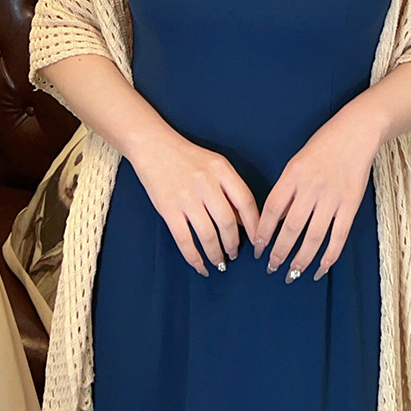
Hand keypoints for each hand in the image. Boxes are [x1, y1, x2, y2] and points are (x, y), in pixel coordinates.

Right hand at [130, 131, 260, 276]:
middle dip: (234, 244)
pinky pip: (185, 239)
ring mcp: (186, 197)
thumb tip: (245, 222)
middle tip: (234, 253)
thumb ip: (230, 189)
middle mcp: (206, 183)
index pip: (246, 201)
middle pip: (228, 222)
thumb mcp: (215, 164)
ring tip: (219, 261)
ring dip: (216, 253)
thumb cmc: (186, 156)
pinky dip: (194, 257)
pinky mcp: (168, 209)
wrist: (152, 145)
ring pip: (208, 234)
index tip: (258, 241)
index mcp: (222, 169)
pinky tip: (200, 265)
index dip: (255, 225)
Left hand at [253, 110, 383, 282]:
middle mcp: (311, 188)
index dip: (263, 232)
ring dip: (301, 259)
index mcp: (292, 176)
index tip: (257, 248)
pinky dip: (329, 255)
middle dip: (279, 253)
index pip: (272, 210)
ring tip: (292, 273)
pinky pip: (338, 236)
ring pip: (313, 237)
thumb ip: (287, 189)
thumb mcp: (296, 162)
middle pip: (291, 228)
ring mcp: (332, 198)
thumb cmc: (323, 146)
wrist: (356, 132)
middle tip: (272, 268)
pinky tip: (320, 268)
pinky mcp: (351, 204)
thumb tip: (275, 220)